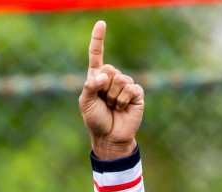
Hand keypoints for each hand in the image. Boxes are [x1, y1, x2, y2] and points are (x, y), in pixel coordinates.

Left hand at [80, 21, 143, 161]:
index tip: (101, 23)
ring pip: (120, 80)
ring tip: (112, 107)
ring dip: (113, 97)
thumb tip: (105, 75)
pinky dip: (122, 100)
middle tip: (104, 102)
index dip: (98, 39)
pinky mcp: (136, 93)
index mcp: (97, 77)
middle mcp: (112, 77)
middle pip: (109, 69)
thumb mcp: (85, 103)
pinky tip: (122, 108)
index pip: (97, 54)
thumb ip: (90, 86)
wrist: (109, 137)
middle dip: (104, 88)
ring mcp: (125, 84)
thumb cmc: (95, 120)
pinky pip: (130, 88)